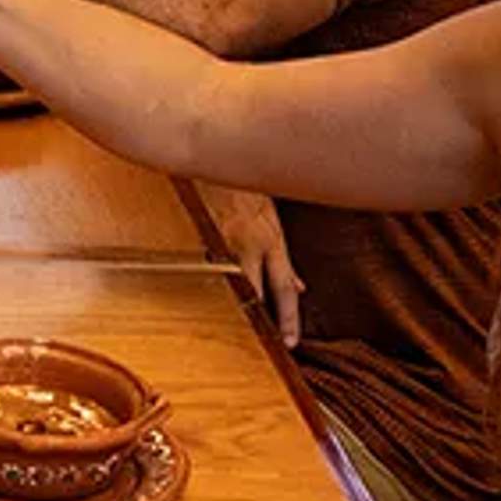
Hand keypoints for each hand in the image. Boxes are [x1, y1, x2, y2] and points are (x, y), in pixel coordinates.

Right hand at [205, 184, 304, 333]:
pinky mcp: (200, 237)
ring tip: (231, 329)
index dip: (290, 318)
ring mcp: (222, 242)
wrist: (222, 157)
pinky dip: (208, 282)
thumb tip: (299, 286)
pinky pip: (206, 267)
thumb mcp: (273, 222)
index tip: (291, 342)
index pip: (285, 287)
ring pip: (231, 283)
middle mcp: (249, 244)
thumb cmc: (249, 189)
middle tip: (269, 343)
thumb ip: (283, 260)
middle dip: (262, 318)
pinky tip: (204, 293)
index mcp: (271, 240)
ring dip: (234, 303)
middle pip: (259, 292)